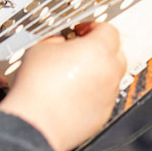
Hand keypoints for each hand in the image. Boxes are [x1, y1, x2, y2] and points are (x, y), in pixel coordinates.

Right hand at [0, 21, 126, 150]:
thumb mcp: (41, 47)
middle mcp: (110, 73)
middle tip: (79, 50)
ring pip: (110, 77)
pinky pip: (103, 98)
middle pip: (116, 53)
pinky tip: (71, 95)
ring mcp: (109, 96)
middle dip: (99, 49)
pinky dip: (92, 93)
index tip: (80, 31)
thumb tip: (62, 43)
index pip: (109, 30)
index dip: (93, 27)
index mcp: (99, 50)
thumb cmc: (38, 86)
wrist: (35, 123)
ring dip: (97, 72)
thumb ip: (58, 40)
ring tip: (72, 74)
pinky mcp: (103, 115)